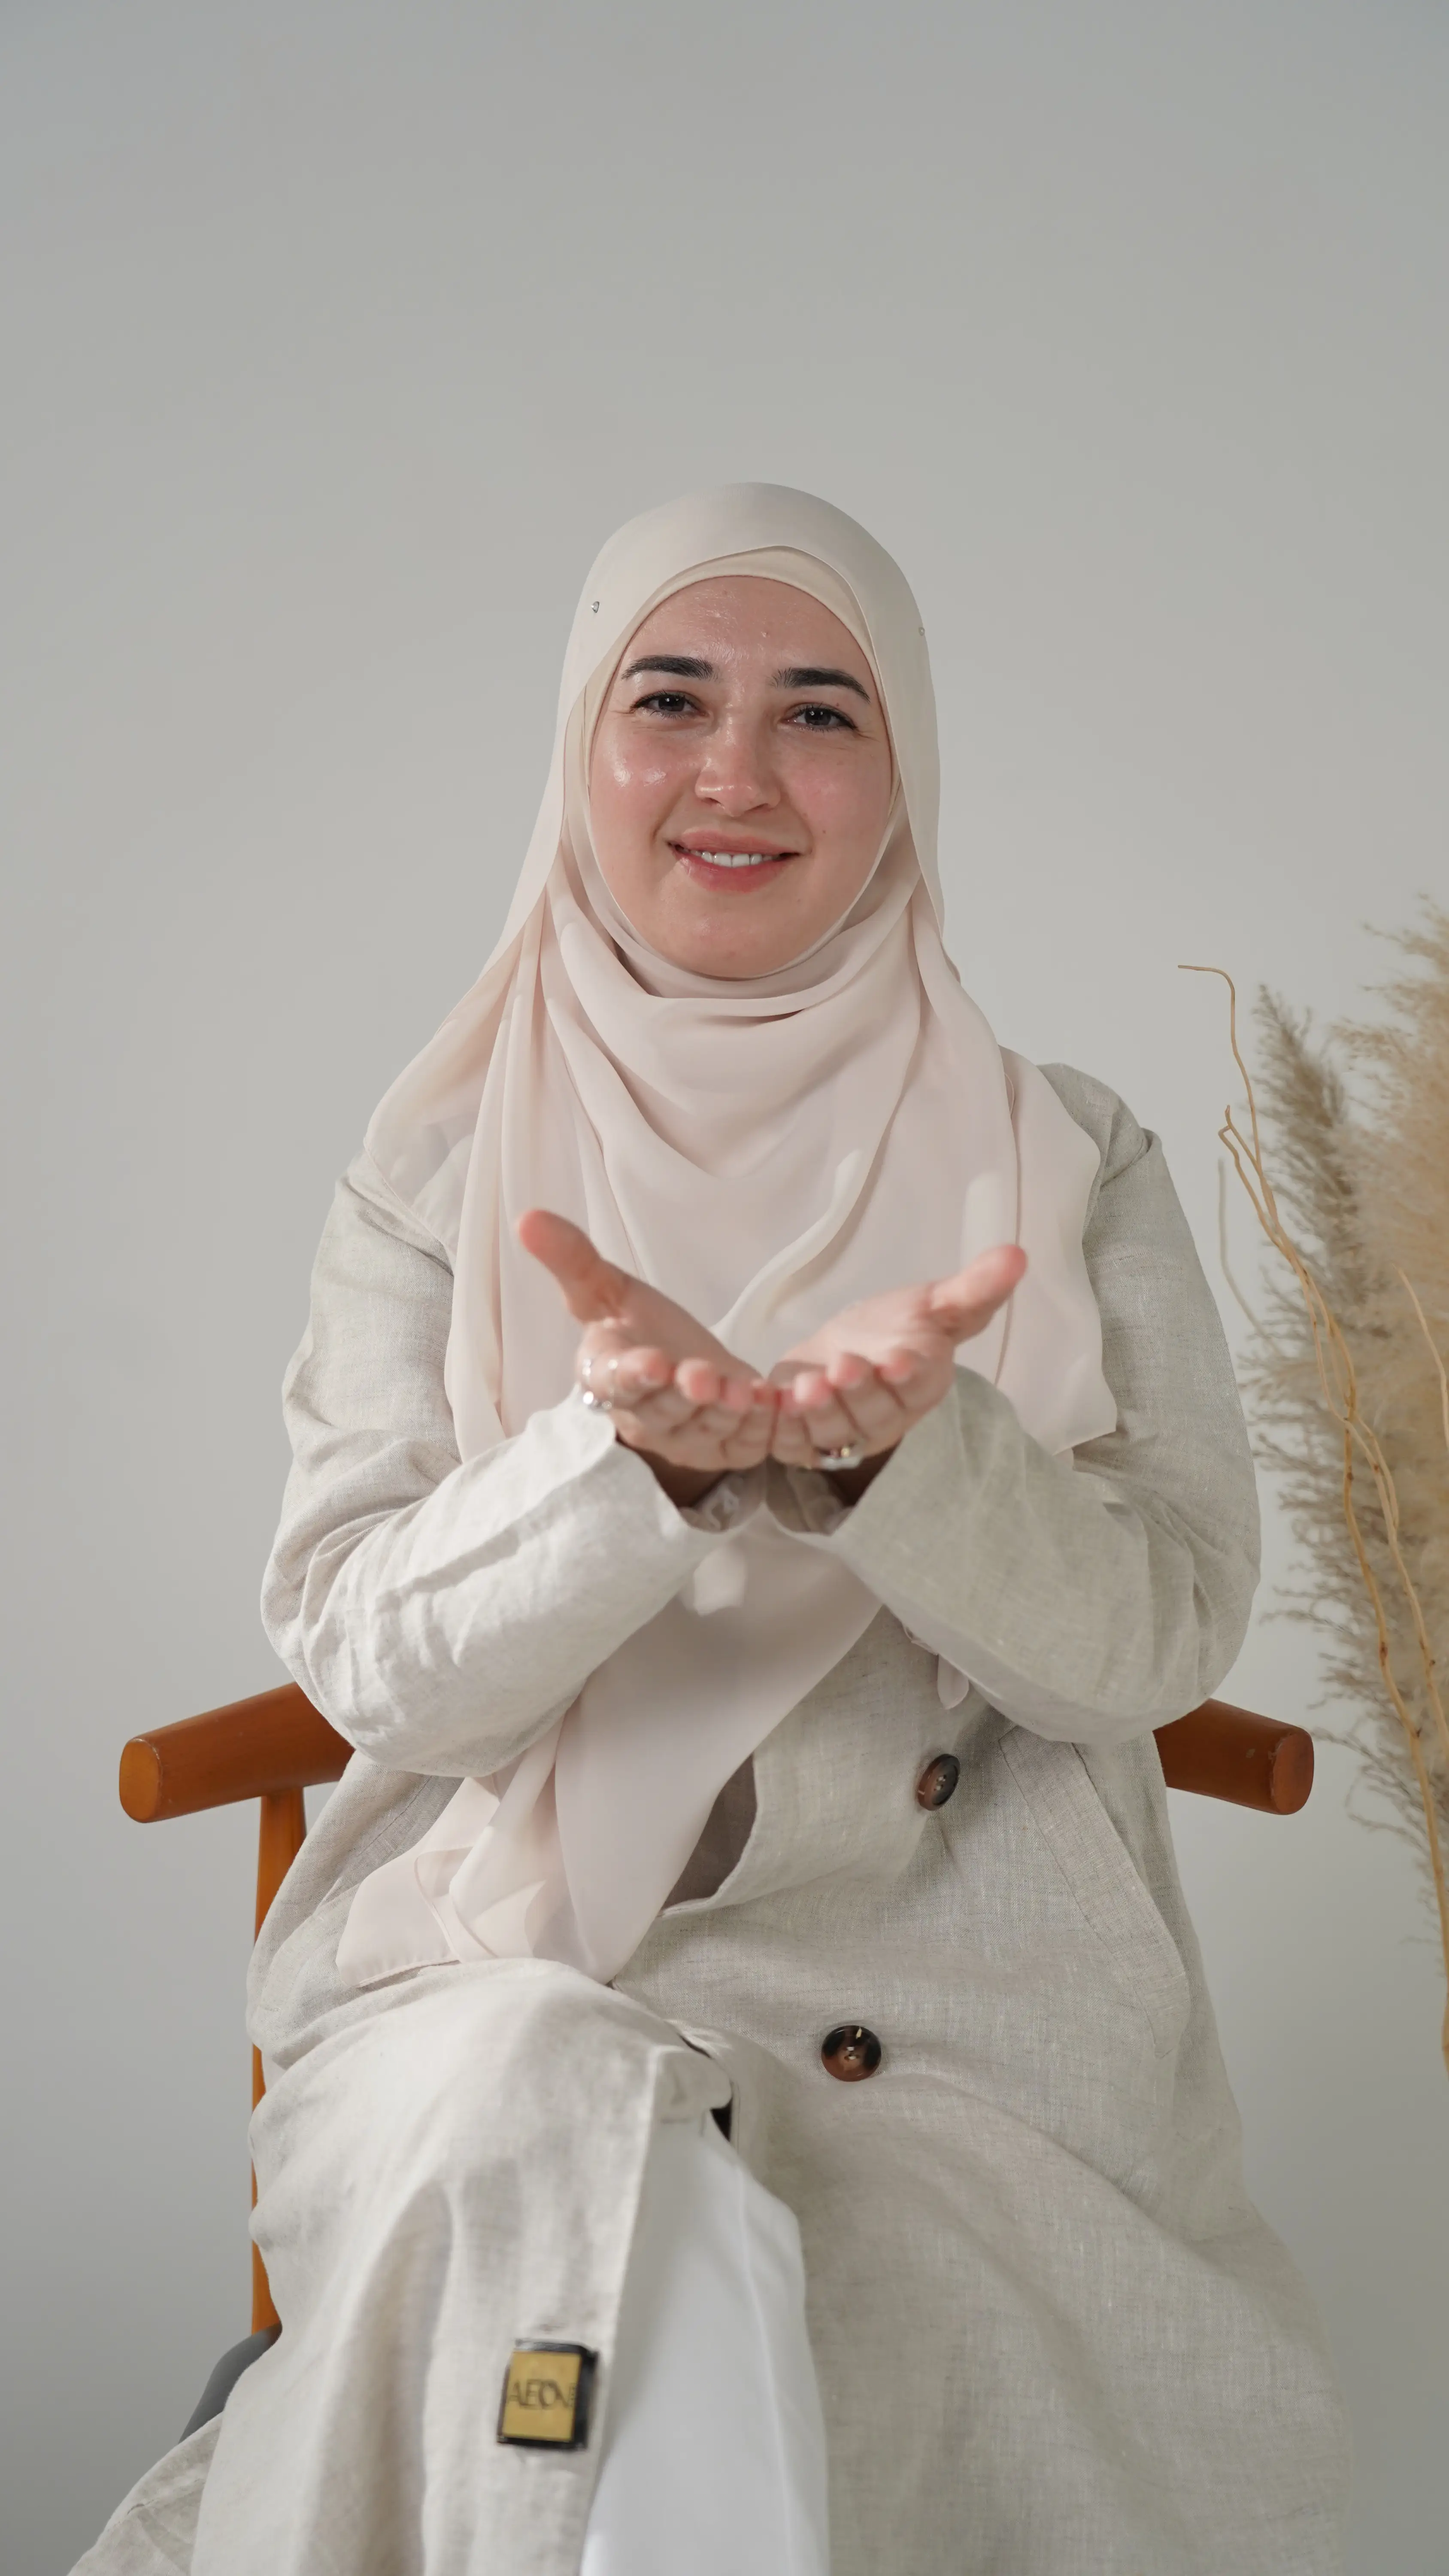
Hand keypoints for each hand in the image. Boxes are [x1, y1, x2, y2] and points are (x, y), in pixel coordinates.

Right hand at [516, 1210, 778, 1505]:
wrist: (674, 1371)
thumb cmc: (637, 1329)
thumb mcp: (605, 1291)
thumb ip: (572, 1260)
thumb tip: (526, 1217)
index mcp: (607, 1377)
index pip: (615, 1382)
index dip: (634, 1374)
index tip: (652, 1361)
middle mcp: (644, 1418)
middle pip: (665, 1409)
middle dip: (686, 1394)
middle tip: (705, 1377)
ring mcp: (684, 1438)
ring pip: (706, 1429)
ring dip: (727, 1412)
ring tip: (746, 1391)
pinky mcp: (723, 1449)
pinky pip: (743, 1444)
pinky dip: (761, 1429)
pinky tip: (775, 1405)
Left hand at [768, 1244, 1026, 1494]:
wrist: (841, 1354)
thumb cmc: (893, 1331)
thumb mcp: (933, 1304)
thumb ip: (973, 1288)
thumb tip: (1018, 1254)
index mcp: (921, 1383)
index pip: (919, 1385)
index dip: (907, 1375)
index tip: (896, 1359)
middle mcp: (885, 1416)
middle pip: (873, 1412)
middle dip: (857, 1392)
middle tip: (841, 1367)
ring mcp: (844, 1433)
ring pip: (831, 1431)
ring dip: (817, 1411)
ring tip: (804, 1386)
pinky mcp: (803, 1440)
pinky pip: (790, 1441)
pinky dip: (776, 1426)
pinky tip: (766, 1401)